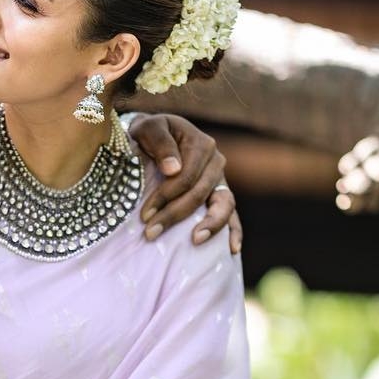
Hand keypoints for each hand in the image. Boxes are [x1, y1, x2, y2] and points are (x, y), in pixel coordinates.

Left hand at [127, 113, 242, 254]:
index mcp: (201, 144)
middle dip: (175, 215)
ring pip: (223, 204)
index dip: (165, 196)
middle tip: (151, 233)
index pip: (186, 176)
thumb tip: (173, 169)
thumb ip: (160, 143)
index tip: (144, 215)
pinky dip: (234, 230)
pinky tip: (232, 249)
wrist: (153, 138)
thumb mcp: (148, 129)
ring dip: (210, 225)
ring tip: (195, 241)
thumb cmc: (148, 135)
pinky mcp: (220, 195)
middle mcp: (216, 161)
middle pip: (200, 193)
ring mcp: (220, 180)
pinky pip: (232, 213)